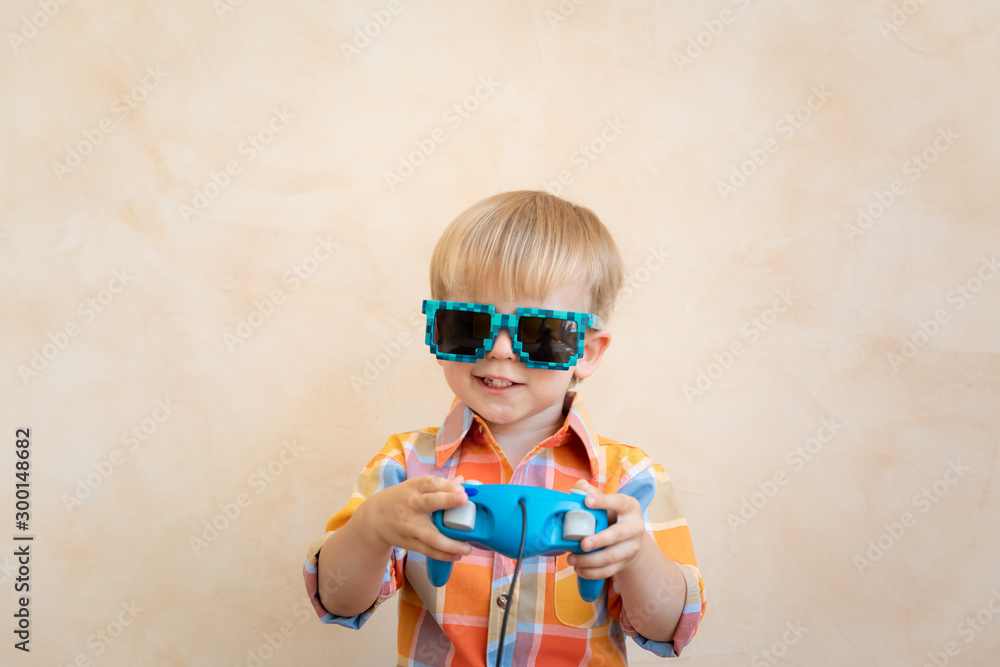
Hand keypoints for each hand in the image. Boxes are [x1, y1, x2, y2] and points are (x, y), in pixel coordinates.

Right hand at [358, 475, 472, 561]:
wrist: (374, 518)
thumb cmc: (401, 499)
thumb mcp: (416, 487)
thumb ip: (440, 485)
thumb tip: (462, 482)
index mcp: (414, 488)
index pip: (430, 483)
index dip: (446, 485)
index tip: (462, 488)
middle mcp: (412, 506)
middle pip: (429, 503)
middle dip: (447, 500)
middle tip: (464, 500)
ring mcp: (410, 526)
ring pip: (430, 536)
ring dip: (450, 543)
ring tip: (467, 547)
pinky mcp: (410, 543)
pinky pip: (428, 551)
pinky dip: (443, 555)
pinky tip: (457, 555)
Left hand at [566, 479, 645, 579]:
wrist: (631, 540)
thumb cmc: (613, 516)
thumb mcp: (607, 502)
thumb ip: (593, 493)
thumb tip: (579, 487)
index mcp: (630, 507)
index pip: (618, 502)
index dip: (603, 502)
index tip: (586, 502)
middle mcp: (635, 527)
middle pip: (618, 535)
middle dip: (600, 540)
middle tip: (582, 543)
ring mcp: (631, 547)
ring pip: (611, 557)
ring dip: (589, 560)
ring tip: (571, 558)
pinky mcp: (625, 563)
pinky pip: (608, 571)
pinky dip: (591, 572)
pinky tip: (578, 569)